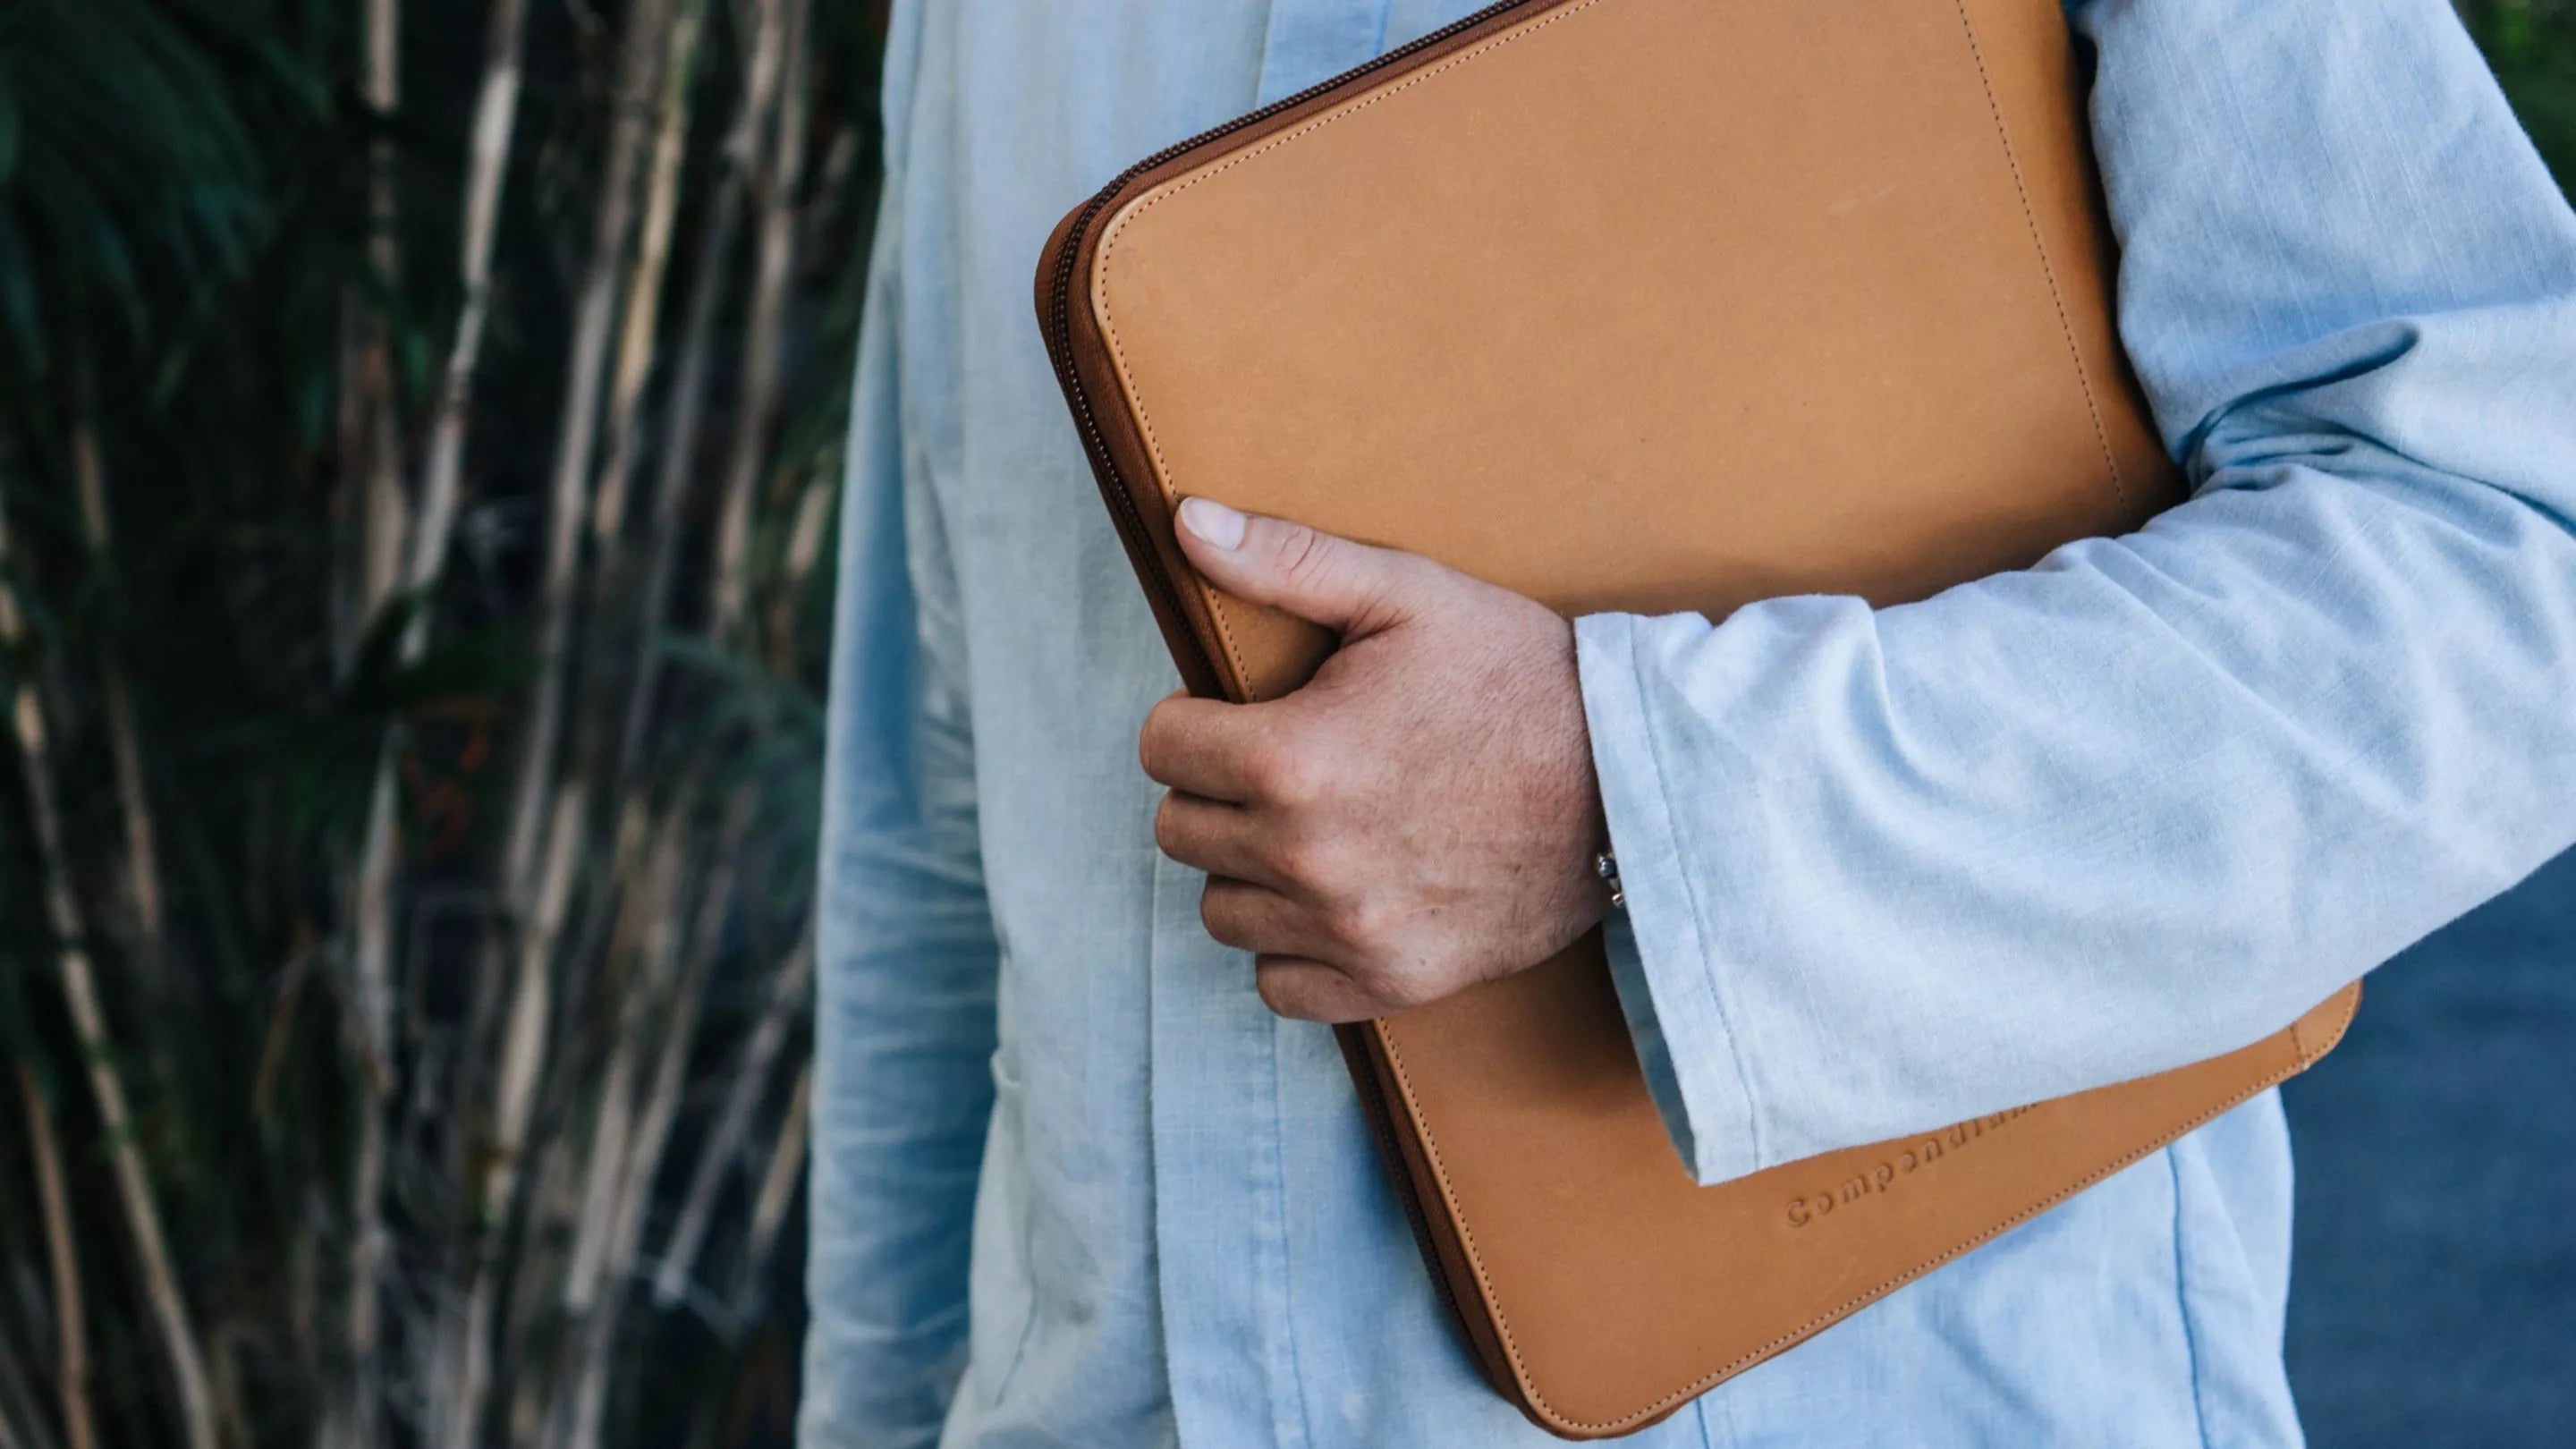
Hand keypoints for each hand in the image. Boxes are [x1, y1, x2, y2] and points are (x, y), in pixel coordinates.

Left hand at [1140, 497, 1611, 1022]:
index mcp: (1290, 759)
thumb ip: (1285, 560)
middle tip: (1285, 766)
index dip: (1196, 720)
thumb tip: (1184, 522)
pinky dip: (1295, 947)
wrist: (1632, 782)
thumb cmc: (1518, 676)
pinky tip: (1338, 895)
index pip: (1162, 749)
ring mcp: (1348, 928)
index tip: (1241, 715)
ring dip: (1250, 871)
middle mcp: (1306, 857)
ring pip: (1222, 909)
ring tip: (1314, 827)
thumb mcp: (1406, 593)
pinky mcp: (1390, 980)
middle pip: (1180, 831)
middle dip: (1219, 792)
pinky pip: (1280, 984)